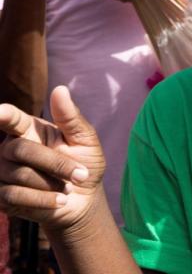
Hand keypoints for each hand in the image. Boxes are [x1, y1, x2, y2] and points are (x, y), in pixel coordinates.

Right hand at [0, 86, 105, 231]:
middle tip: (81, 174)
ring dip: (52, 183)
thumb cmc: (84, 163)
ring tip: (67, 187)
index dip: (3, 115)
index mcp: (29, 129)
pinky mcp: (1, 195)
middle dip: (56, 164)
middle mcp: (10, 148)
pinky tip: (60, 200)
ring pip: (20, 175)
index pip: (11, 118)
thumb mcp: (85, 140)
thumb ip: (71, 118)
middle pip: (22, 150)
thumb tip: (60, 89)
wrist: (83, 199)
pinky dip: (43, 199)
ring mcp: (3, 171)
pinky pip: (15, 195)